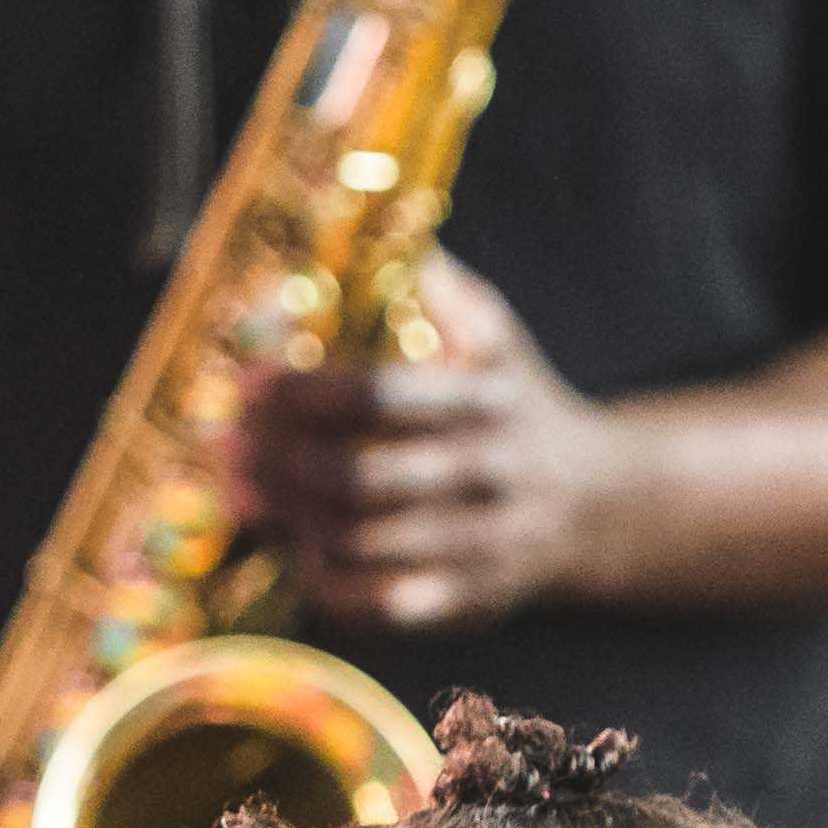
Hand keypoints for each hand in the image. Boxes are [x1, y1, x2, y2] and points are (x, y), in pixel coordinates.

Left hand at [234, 256, 623, 633]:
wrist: (601, 502)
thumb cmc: (519, 404)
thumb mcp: (497, 335)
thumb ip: (439, 289)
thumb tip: (374, 222)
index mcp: (486, 398)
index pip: (380, 394)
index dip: (302, 393)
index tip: (247, 386)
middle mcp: (487, 472)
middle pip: (361, 477)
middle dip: (278, 464)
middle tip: (225, 450)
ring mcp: (480, 543)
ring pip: (363, 542)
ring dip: (288, 520)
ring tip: (241, 496)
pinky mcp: (471, 600)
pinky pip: (384, 605)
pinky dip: (329, 582)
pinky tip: (298, 552)